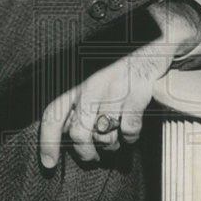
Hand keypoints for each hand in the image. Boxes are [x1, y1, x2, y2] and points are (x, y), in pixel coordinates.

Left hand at [39, 39, 174, 167]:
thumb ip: (77, 98)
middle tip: (91, 157)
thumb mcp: (90, 71)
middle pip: (79, 133)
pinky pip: (129, 129)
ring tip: (113, 141)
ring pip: (105, 136)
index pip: (53, 115)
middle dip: (85, 153)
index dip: (48, 144)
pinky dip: (129, 138)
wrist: (153, 36)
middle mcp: (90, 82)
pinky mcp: (138, 92)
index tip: (49, 164)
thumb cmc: (118, 56)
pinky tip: (129, 134)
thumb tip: (67, 131)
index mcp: (74, 77)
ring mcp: (115, 88)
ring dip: (110, 146)